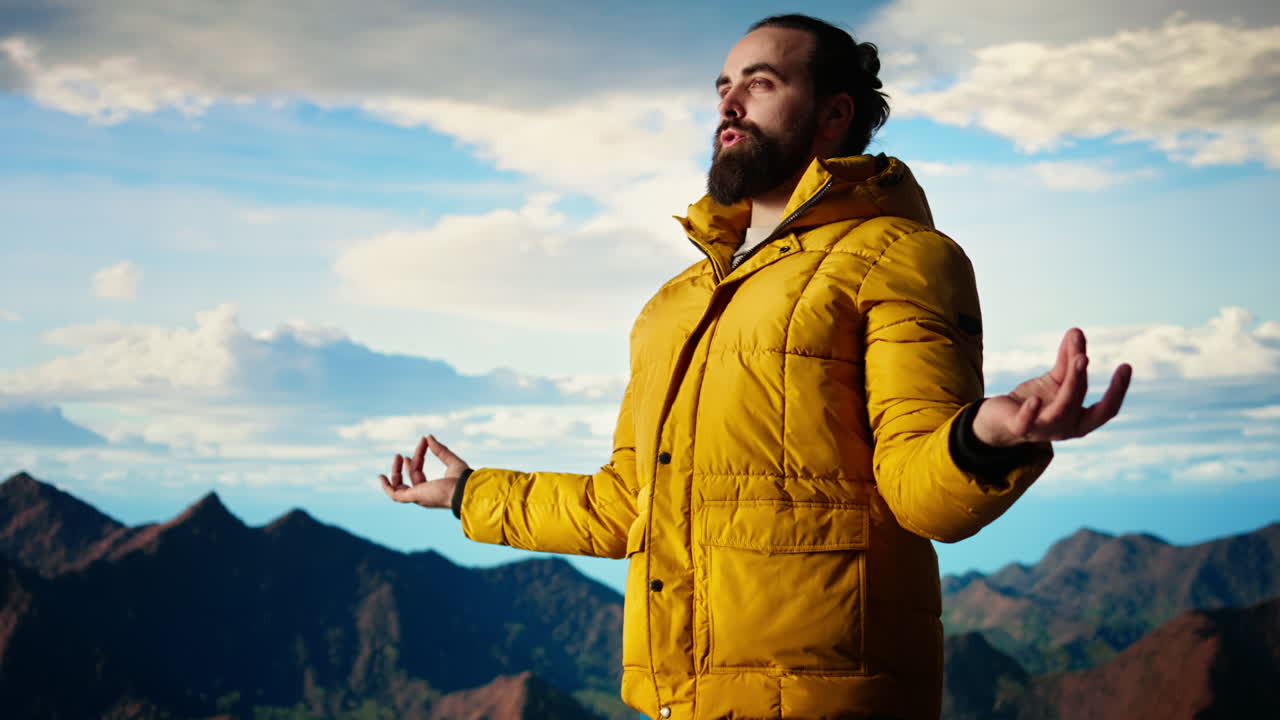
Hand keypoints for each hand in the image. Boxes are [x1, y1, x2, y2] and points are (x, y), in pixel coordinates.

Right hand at [379, 434, 470, 507]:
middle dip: (407, 464)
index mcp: (433, 488)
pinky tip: (381, 477)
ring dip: (396, 472)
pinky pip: (395, 495)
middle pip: (411, 477)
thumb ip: (440, 450)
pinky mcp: (413, 497)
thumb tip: (429, 436)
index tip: (424, 441)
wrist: (464, 490)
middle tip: (404, 453)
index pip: (420, 472)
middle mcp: (424, 494)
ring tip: (397, 456)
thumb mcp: (452, 461)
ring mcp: (418, 496)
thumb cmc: (462, 480)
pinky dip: (387, 487)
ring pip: (400, 486)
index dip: (419, 456)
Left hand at [973, 328, 1131, 446]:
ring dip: (1070, 383)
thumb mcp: (1055, 380)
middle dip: (1082, 378)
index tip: (1126, 365)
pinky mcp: (1020, 428)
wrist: (999, 420)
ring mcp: (1044, 430)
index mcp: (1080, 419)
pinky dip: (1031, 412)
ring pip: (1061, 408)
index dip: (1118, 390)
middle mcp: (1066, 428)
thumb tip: (1077, 331)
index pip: (1107, 409)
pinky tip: (1035, 399)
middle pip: (1079, 401)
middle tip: (1084, 356)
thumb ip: (1067, 359)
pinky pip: (1027, 423)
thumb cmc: (1035, 401)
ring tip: (1077, 359)